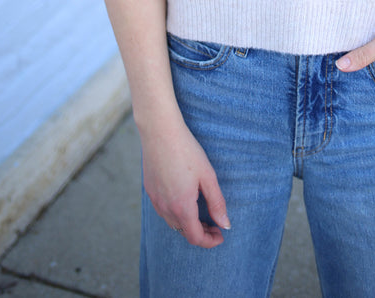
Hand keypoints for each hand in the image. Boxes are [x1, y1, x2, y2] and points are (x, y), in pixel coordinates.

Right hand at [139, 116, 230, 247]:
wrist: (160, 132)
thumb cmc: (187, 151)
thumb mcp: (208, 176)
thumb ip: (217, 203)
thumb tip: (225, 225)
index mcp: (182, 207)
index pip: (195, 237)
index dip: (209, 241)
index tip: (220, 235)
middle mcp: (165, 208)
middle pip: (183, 232)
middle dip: (200, 232)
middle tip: (214, 224)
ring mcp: (155, 200)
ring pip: (172, 223)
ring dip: (187, 224)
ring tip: (201, 213)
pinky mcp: (149, 190)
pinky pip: (163, 210)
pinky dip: (176, 213)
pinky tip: (184, 200)